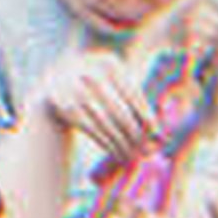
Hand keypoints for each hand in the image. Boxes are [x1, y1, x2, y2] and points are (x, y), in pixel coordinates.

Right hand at [35, 50, 156, 158]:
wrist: (56, 82)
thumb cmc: (98, 87)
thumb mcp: (114, 83)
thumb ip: (136, 103)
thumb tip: (161, 136)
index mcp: (110, 62)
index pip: (133, 94)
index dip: (147, 115)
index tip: (157, 133)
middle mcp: (90, 72)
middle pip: (119, 110)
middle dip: (135, 134)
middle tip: (146, 150)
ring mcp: (74, 88)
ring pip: (105, 122)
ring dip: (121, 142)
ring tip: (133, 156)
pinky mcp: (63, 104)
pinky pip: (91, 128)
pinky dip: (106, 143)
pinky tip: (116, 152)